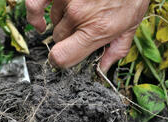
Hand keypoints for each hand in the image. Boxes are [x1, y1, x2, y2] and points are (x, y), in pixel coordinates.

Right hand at [26, 0, 149, 72]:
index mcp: (96, 30)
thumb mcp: (132, 23)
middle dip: (69, 37)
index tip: (65, 58)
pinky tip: (40, 22)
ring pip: (54, 21)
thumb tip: (103, 69)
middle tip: (84, 28)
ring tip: (81, 10)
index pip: (62, 58)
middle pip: (60, 39)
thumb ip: (117, 49)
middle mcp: (78, 15)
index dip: (61, 61)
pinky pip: (34, 4)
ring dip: (63, 19)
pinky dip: (35, 15)